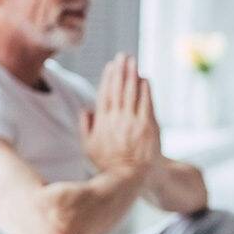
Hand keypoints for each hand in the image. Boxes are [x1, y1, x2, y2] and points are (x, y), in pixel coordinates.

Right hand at [80, 53, 160, 173]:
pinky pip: (146, 103)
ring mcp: (133, 122)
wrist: (130, 176)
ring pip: (132, 93)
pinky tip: (145, 79)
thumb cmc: (108, 163)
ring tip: (133, 61)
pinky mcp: (148, 126)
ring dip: (132, 75)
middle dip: (121, 71)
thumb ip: (85, 127)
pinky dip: (145, 90)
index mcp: (102, 123)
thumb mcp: (88, 147)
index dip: (108, 79)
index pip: (105, 94)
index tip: (110, 66)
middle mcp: (116, 119)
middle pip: (118, 89)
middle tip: (123, 56)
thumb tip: (86, 109)